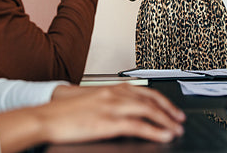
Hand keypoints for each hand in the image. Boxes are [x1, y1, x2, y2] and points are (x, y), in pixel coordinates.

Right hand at [0, 84, 184, 152]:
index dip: (160, 99)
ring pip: (147, 110)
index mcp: (109, 89)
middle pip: (149, 98)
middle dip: (168, 109)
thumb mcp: (90, 102)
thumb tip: (123, 111)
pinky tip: (163, 136)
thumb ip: (108, 102)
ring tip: (176, 129)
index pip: (142, 90)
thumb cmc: (64, 112)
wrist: (46, 117)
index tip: (170, 108)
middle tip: (180, 119)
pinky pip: (137, 125)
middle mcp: (113, 94)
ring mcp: (111, 107)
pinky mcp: (107, 122)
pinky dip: (154, 131)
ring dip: (166, 120)